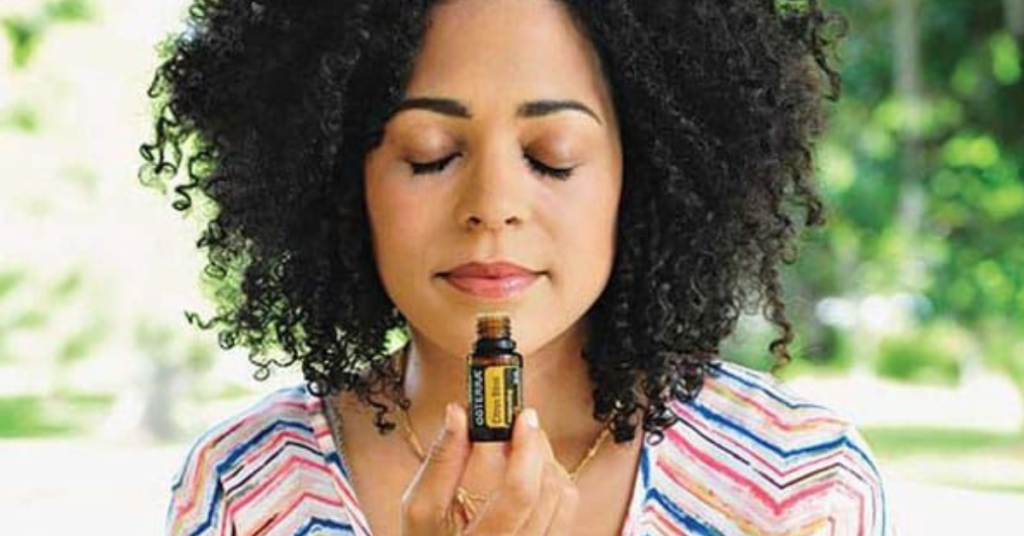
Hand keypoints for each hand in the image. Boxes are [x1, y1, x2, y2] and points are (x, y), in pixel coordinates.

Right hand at [400, 403, 579, 535]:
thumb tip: (458, 414)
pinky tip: (533, 471)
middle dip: (535, 446)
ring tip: (521, 448)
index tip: (522, 417)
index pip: (520, 493)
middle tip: (516, 423)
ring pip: (564, 495)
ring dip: (546, 461)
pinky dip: (556, 480)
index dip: (526, 448)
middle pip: (547, 488)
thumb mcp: (421, 507)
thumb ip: (441, 460)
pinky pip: (567, 508)